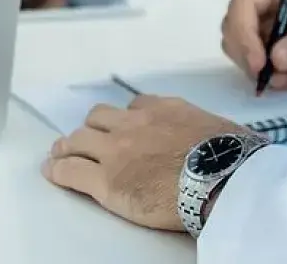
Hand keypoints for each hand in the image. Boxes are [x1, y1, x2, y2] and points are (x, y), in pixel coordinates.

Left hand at [43, 96, 248, 231]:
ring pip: (79, 139)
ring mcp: (117, 150)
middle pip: (100, 118)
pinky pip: (71, 169)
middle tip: (86, 139)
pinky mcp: (106, 180)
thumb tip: (231, 144)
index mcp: (165, 110)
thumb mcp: (224, 131)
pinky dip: (58, 170)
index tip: (125, 128)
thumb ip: (211, 133)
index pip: (136, 106)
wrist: (224, 179)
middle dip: (93, 129)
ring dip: (69, 146)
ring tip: (61, 153)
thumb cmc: (233, 159)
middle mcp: (136, 124)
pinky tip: (53, 172)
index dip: (127, 119)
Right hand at [220, 0, 286, 90]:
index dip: (244, 35)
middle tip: (279, 80)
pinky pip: (257, 65)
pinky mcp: (270, 44)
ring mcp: (264, 22)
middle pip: (234, 29)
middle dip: (251, 58)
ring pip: (241, 51)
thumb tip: (274, 60)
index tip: (260, 65)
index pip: (243, 4)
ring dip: (263, 72)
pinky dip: (273, 78)